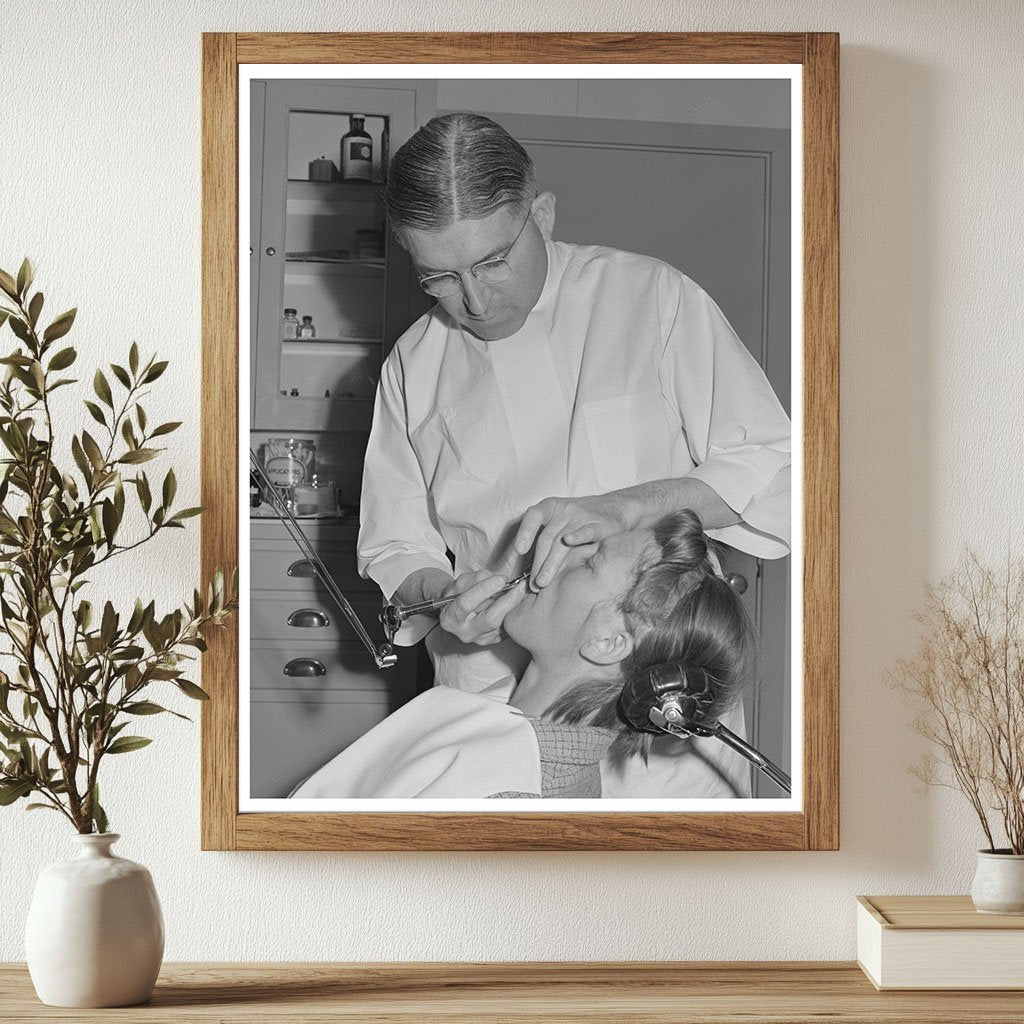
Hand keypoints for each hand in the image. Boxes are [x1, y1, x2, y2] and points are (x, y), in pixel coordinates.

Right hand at [437, 570, 527, 646]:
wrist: (458, 612)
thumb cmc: (459, 595)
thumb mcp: (461, 583)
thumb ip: (478, 579)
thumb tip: (500, 580)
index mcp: (451, 618)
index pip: (467, 603)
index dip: (485, 589)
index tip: (501, 579)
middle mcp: (465, 632)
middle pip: (490, 619)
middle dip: (508, 601)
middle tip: (520, 586)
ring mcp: (481, 639)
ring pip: (503, 624)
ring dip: (515, 606)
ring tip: (522, 591)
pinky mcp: (494, 640)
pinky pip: (508, 627)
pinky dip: (515, 613)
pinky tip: (520, 602)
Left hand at [513, 494, 629, 587]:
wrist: (615, 508)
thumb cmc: (579, 521)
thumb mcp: (558, 523)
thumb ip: (542, 542)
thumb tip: (523, 570)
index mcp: (551, 507)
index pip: (534, 515)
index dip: (525, 532)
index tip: (519, 550)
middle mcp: (565, 510)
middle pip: (547, 537)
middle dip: (538, 562)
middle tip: (532, 584)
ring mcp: (582, 516)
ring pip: (563, 541)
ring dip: (551, 563)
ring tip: (543, 582)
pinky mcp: (600, 525)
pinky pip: (587, 531)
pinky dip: (578, 536)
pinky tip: (569, 541)